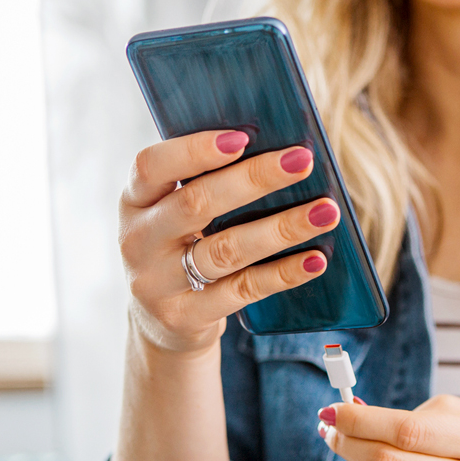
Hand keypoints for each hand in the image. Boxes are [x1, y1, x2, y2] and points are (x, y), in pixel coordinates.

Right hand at [119, 129, 339, 353]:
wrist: (163, 323)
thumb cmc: (182, 247)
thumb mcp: (173, 214)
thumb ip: (205, 183)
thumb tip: (278, 152)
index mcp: (134, 200)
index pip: (152, 166)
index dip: (195, 150)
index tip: (243, 137)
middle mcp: (138, 240)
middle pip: (197, 203)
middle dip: (255, 178)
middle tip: (302, 161)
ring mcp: (157, 283)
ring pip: (227, 249)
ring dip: (282, 228)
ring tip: (325, 212)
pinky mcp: (185, 316)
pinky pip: (243, 290)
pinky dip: (283, 273)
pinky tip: (315, 259)